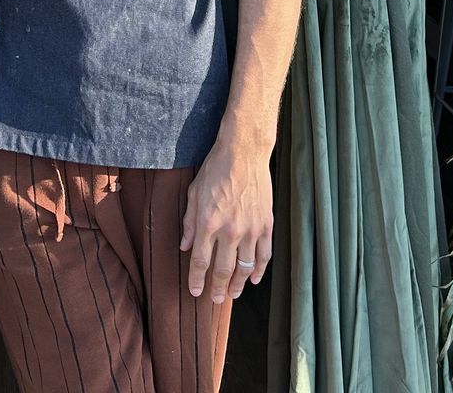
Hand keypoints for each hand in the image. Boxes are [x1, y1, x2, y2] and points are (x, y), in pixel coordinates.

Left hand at [180, 141, 272, 304]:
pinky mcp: (267, 225)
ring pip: (245, 267)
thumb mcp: (194, 194)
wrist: (244, 153)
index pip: (200, 261)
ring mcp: (251, 229)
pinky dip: (260, 270)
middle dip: (217, 288)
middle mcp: (230, 230)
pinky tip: (255, 279)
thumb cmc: (215, 170)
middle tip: (214, 300)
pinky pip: (264, 255)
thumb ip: (189, 223)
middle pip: (222, 269)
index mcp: (208, 223)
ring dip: (238, 284)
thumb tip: (186, 247)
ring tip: (232, 294)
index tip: (195, 292)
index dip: (197, 280)